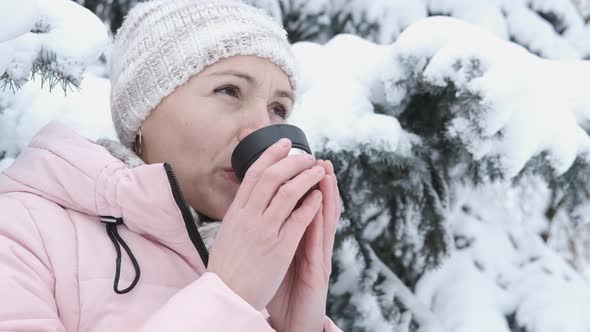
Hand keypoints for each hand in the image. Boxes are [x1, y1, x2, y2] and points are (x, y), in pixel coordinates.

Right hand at [207, 138, 324, 310]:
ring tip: (318, 171)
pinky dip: (310, 205)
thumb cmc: (227, 268)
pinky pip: (298, 220)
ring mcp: (264, 232)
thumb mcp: (227, 233)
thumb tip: (247, 196)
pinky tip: (319, 197)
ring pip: (287, 193)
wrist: (225, 297)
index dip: (270, 154)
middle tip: (308, 156)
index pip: (253, 173)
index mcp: (236, 212)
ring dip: (306, 178)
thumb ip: (240, 213)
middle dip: (292, 162)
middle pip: (272, 177)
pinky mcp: (279, 248)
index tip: (284, 143)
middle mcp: (248, 217)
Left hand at [267, 159, 340, 331]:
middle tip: (319, 158)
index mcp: (299, 239)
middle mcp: (311, 245)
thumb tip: (265, 214)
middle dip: (318, 181)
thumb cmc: (282, 290)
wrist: (292, 322)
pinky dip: (320, 221)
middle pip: (318, 207)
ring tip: (326, 171)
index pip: (304, 205)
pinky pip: (319, 242)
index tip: (300, 162)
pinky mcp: (318, 271)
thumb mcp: (278, 257)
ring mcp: (317, 257)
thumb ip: (278, 235)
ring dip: (326, 193)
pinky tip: (320, 205)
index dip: (303, 184)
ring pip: (324, 220)